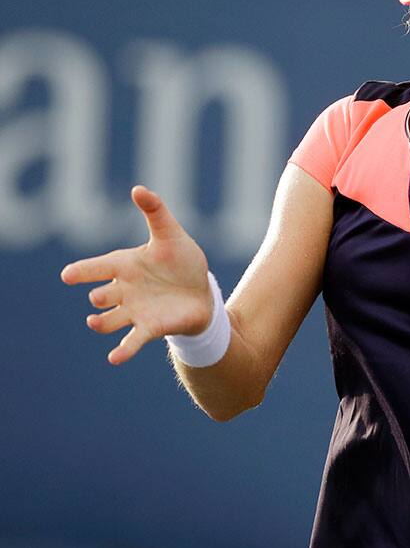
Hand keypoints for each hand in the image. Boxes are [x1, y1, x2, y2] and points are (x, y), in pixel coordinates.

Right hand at [61, 186, 211, 365]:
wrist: (202, 292)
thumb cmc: (182, 262)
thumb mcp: (171, 235)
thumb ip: (155, 213)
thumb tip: (138, 189)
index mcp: (124, 265)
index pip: (97, 267)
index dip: (83, 271)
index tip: (68, 275)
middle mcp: (123, 290)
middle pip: (102, 295)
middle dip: (100, 297)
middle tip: (103, 296)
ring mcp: (133, 311)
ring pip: (108, 320)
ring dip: (102, 322)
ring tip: (96, 321)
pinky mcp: (149, 328)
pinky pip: (131, 342)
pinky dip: (122, 351)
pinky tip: (114, 359)